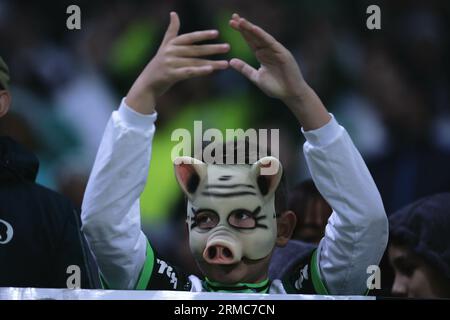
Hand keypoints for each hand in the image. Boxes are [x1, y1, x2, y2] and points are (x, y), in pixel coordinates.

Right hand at [126, 12, 229, 113]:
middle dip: (213, 49)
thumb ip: (171, 31)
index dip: (203, 35)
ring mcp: (170, 63)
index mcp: (171, 44)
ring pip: (195, 62)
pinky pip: (188, 72)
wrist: (147, 84)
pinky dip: (200, 71)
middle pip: (195, 50)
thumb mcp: (164, 47)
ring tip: (226, 64)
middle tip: (228, 47)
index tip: (217, 33)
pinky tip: (211, 71)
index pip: (190, 38)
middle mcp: (170, 52)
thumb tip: (174, 13)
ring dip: (212, 63)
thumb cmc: (159, 65)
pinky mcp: (170, 75)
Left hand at [229, 14, 329, 129]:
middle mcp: (268, 50)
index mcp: (262, 54)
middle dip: (244, 26)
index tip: (231, 23)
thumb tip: (230, 61)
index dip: (241, 32)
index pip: (250, 40)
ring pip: (261, 37)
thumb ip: (244, 69)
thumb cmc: (276, 87)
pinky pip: (271, 42)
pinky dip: (262, 35)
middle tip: (233, 17)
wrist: (290, 94)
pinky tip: (254, 29)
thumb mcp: (256, 77)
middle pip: (254, 36)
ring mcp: (276, 50)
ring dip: (251, 28)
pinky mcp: (282, 53)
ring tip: (241, 21)